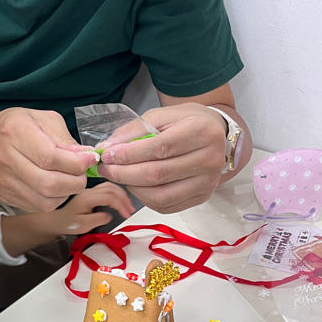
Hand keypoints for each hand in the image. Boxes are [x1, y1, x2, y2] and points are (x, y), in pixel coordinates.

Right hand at [0, 109, 98, 211]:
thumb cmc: (20, 126)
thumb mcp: (44, 119)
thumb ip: (65, 139)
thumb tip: (86, 158)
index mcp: (15, 132)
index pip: (50, 158)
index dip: (76, 163)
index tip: (90, 159)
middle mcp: (6, 159)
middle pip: (49, 184)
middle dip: (75, 183)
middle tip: (82, 174)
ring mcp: (4, 181)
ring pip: (46, 201)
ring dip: (66, 193)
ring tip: (69, 179)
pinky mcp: (6, 196)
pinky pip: (38, 206)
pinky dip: (54, 199)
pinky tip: (54, 185)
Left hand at [51, 183, 135, 234]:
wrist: (55, 219)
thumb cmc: (67, 223)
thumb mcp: (83, 225)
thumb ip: (98, 219)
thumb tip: (109, 214)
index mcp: (87, 198)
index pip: (109, 196)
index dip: (121, 205)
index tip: (127, 214)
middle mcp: (89, 191)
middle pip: (111, 188)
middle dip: (124, 199)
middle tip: (131, 210)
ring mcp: (90, 190)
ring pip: (110, 186)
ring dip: (121, 195)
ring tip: (128, 206)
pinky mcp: (91, 193)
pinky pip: (107, 189)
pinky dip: (116, 194)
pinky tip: (120, 201)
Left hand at [97, 104, 226, 213]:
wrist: (215, 133)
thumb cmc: (187, 122)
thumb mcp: (161, 115)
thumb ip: (134, 130)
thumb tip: (107, 148)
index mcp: (201, 132)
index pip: (160, 148)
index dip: (129, 155)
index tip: (107, 155)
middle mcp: (210, 159)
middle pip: (158, 174)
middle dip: (124, 173)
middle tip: (106, 168)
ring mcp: (208, 181)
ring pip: (161, 195)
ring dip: (133, 188)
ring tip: (120, 177)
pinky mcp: (202, 196)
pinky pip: (167, 206)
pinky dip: (145, 199)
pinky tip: (136, 186)